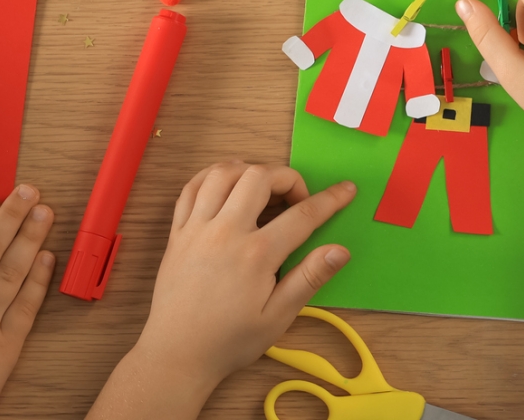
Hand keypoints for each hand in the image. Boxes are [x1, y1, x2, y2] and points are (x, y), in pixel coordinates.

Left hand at [88, 161, 356, 418]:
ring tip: (263, 189)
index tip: (346, 190)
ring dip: (249, 170)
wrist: (178, 353)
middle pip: (259, 177)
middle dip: (287, 178)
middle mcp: (225, 232)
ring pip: (222, 173)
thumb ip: (308, 278)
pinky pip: (191, 187)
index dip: (330, 199)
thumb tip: (340, 250)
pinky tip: (227, 187)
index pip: (302, 215)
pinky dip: (212, 177)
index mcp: (256, 255)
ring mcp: (197, 228)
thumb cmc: (230, 340)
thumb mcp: (278, 317)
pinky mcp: (177, 232)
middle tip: (296, 200)